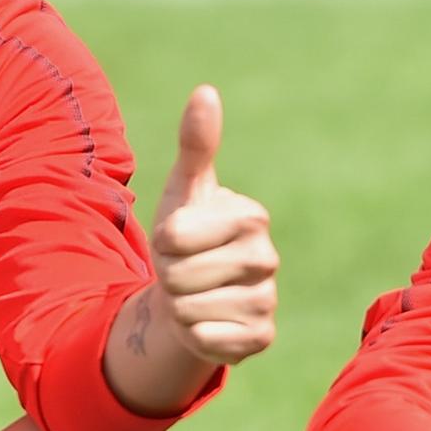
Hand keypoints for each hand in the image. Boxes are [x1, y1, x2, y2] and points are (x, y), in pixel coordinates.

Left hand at [109, 84, 277, 409]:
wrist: (194, 295)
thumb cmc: (187, 237)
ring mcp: (268, 299)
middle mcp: (267, 258)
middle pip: (180, 275)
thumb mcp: (184, 192)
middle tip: (185, 271)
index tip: (177, 241)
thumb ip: (195, 145)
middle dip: (169, 277)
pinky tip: (207, 322)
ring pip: (190, 309)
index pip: (175, 236)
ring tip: (195, 295)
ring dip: (179, 306)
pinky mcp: (261, 337)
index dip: (163, 242)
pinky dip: (195, 334)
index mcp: (251, 216)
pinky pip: (208, 339)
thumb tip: (205, 92)